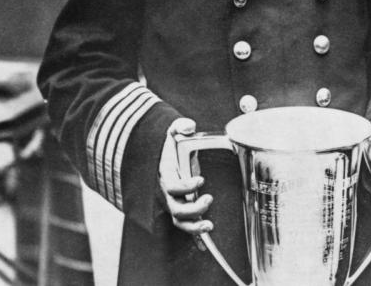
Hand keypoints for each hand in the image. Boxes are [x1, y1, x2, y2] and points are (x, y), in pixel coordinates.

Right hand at [157, 118, 213, 234]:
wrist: (160, 158)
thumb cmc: (170, 146)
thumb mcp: (172, 132)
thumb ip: (179, 126)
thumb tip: (189, 126)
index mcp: (165, 176)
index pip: (172, 186)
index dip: (186, 186)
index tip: (201, 179)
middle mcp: (167, 194)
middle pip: (176, 209)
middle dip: (193, 209)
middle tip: (209, 200)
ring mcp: (173, 203)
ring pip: (180, 222)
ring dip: (194, 227)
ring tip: (210, 225)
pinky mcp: (181, 209)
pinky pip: (186, 226)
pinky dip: (194, 237)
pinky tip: (205, 245)